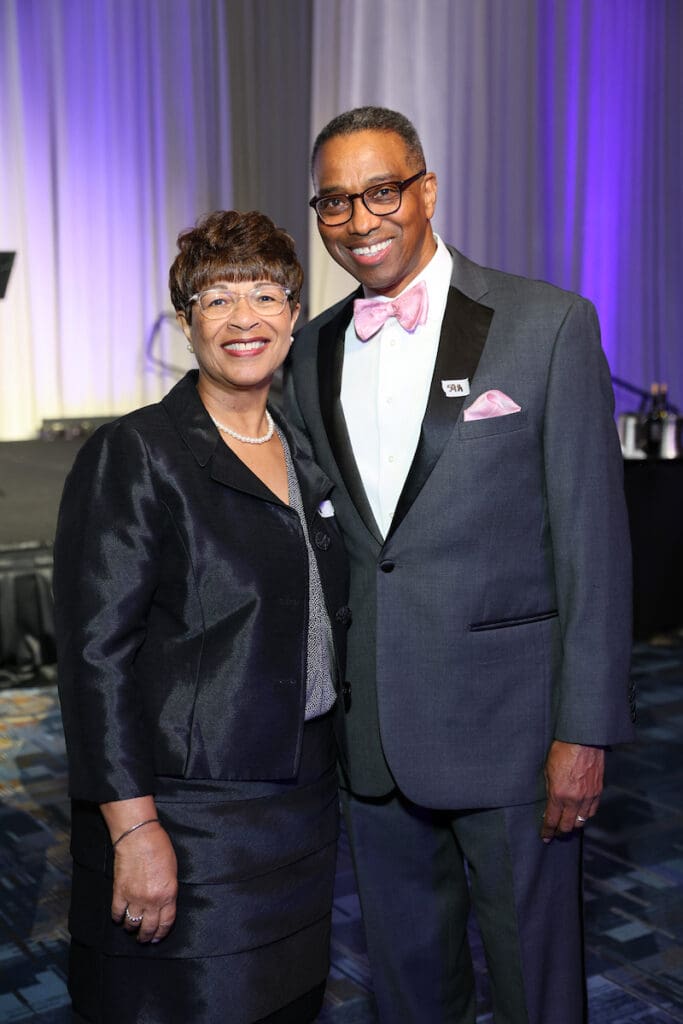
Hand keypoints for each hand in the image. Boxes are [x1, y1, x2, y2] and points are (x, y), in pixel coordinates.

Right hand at [111, 822, 177, 942]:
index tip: (157, 938)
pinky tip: (119, 918)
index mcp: (168, 894)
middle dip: (146, 936)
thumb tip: (165, 902)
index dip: (161, 933)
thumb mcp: (173, 870)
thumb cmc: (159, 848)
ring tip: (131, 929)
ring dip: (131, 928)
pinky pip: (117, 912)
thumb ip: (169, 890)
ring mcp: (134, 897)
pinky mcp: (119, 892)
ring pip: (132, 923)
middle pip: (148, 928)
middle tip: (143, 939)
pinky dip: (117, 918)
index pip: (166, 922)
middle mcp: (152, 900)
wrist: (138, 836)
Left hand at [541, 740, 603, 842]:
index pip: (552, 820)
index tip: (545, 837)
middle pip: (568, 825)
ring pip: (581, 820)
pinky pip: (592, 810)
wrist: (582, 740)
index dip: (548, 830)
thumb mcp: (548, 770)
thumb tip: (550, 803)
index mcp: (559, 794)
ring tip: (568, 825)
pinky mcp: (598, 791)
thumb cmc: (561, 751)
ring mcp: (588, 796)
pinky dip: (585, 815)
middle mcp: (574, 799)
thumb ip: (549, 789)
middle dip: (560, 831)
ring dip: (574, 824)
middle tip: (556, 833)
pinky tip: (581, 814)